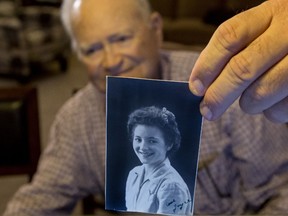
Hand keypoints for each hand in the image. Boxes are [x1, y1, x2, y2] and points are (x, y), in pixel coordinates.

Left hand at [189, 0, 287, 122]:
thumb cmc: (285, 39)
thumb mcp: (266, 27)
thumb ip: (237, 47)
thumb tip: (202, 82)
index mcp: (271, 13)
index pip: (229, 37)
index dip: (206, 65)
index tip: (195, 87)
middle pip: (241, 68)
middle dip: (218, 95)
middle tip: (207, 109)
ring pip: (260, 92)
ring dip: (247, 104)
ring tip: (250, 99)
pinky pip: (280, 109)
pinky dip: (270, 111)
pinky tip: (272, 101)